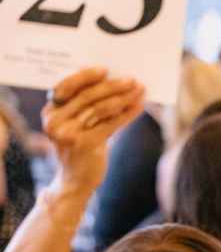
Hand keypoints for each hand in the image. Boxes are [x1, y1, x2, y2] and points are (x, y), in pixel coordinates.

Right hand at [41, 67, 144, 194]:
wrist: (75, 182)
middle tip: (132, 80)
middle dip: (112, 86)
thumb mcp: (75, 127)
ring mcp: (69, 133)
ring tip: (140, 91)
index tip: (105, 69)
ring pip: (101, 108)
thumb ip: (85, 108)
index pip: (66, 87)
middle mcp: (55, 121)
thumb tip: (113, 84)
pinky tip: (139, 108)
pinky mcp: (85, 144)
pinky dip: (127, 114)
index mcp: (50, 112)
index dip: (85, 76)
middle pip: (87, 96)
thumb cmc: (79, 149)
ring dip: (124, 98)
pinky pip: (111, 124)